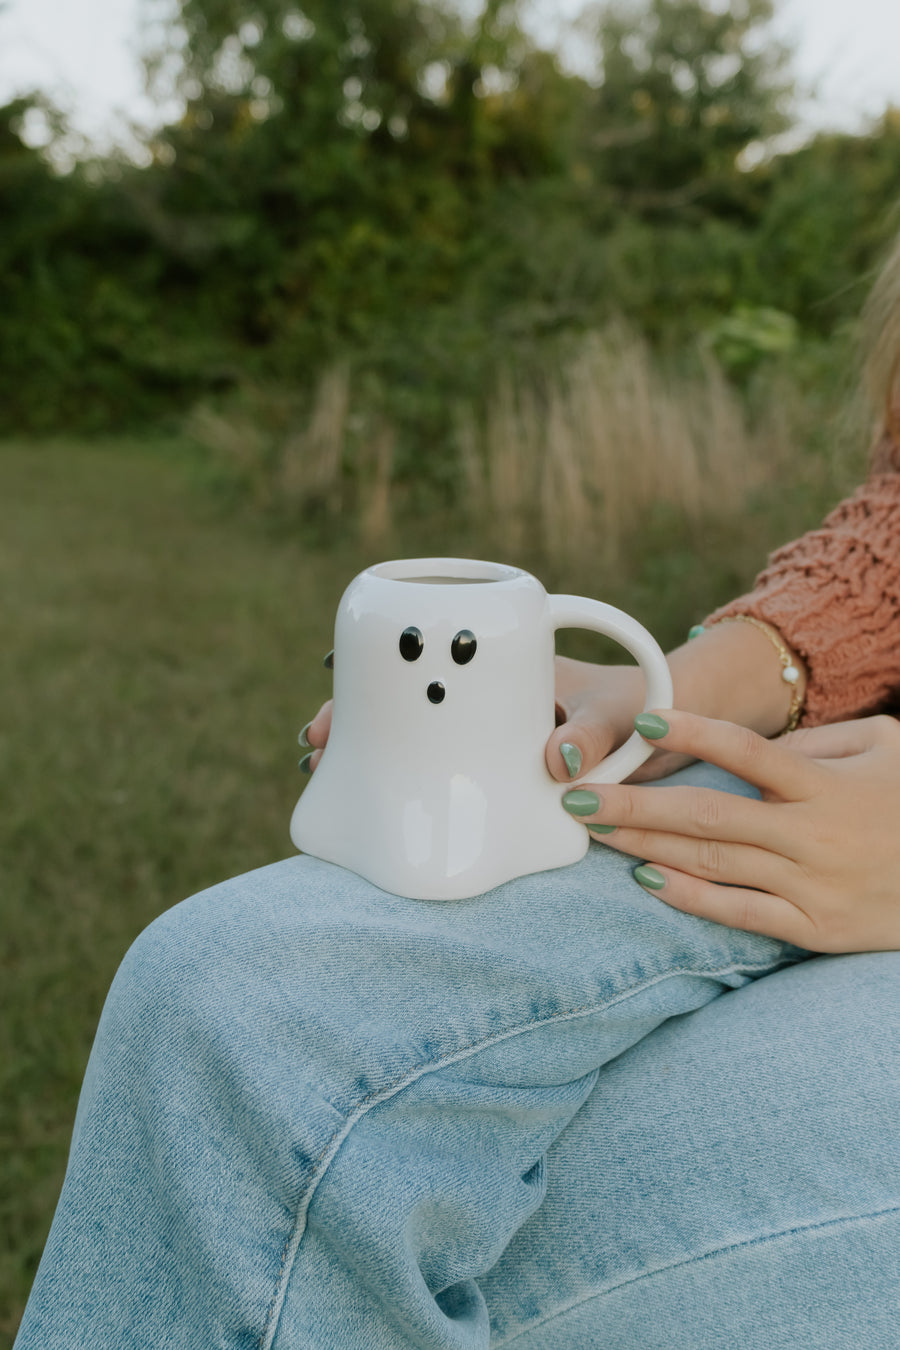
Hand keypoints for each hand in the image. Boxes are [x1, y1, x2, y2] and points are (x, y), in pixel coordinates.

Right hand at [304, 659, 689, 781]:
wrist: (663, 733)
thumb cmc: (639, 707)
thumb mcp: (616, 714)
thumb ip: (593, 734)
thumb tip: (558, 762)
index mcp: (502, 668)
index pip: (427, 655)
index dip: (380, 667)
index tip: (339, 680)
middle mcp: (480, 702)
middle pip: (403, 701)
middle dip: (353, 716)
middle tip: (316, 741)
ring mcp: (479, 741)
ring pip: (408, 741)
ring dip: (365, 754)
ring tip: (321, 772)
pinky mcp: (487, 776)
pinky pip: (435, 780)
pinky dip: (398, 788)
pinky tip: (367, 807)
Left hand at [563, 710, 899, 952]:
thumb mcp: (885, 750)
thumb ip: (818, 742)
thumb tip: (750, 747)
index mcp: (828, 786)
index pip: (750, 752)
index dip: (696, 734)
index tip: (644, 719)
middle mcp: (814, 836)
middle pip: (710, 815)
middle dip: (636, 804)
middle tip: (576, 793)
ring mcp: (811, 887)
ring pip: (712, 864)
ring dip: (645, 845)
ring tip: (594, 829)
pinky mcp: (813, 929)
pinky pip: (738, 913)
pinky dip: (688, 897)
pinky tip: (643, 878)